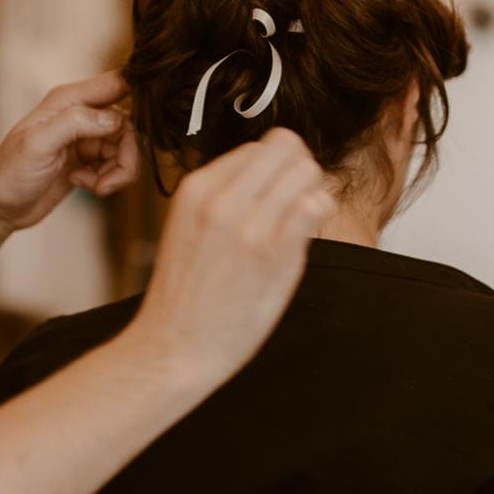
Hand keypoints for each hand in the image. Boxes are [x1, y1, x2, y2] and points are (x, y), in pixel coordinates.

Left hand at [0, 71, 139, 234]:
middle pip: (129, 123)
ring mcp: (85, 138)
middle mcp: (80, 114)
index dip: (139, 95)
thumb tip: (114, 117)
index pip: (117, 82)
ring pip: (127, 147)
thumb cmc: (7, 174)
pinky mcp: (88, 160)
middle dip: (127, 154)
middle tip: (107, 180)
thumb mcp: (37, 145)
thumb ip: (75, 124)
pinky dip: (107, 179)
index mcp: (67, 100)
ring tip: (94, 186)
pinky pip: (117, 165)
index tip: (148, 123)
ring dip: (118, 172)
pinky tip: (83, 184)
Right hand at [118, 129, 334, 390]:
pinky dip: (318, 214)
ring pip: (307, 171)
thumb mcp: (187, 228)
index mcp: (196, 189)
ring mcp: (251, 224)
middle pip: (286, 147)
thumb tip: (266, 175)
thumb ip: (222, 198)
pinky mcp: (276, 253)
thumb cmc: (183, 297)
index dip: (271, 168)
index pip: (255, 146)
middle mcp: (223, 199)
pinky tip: (302, 236)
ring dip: (311, 191)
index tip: (270, 194)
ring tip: (297, 221)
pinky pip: (317, 204)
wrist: (174, 348)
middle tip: (291, 202)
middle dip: (297, 169)